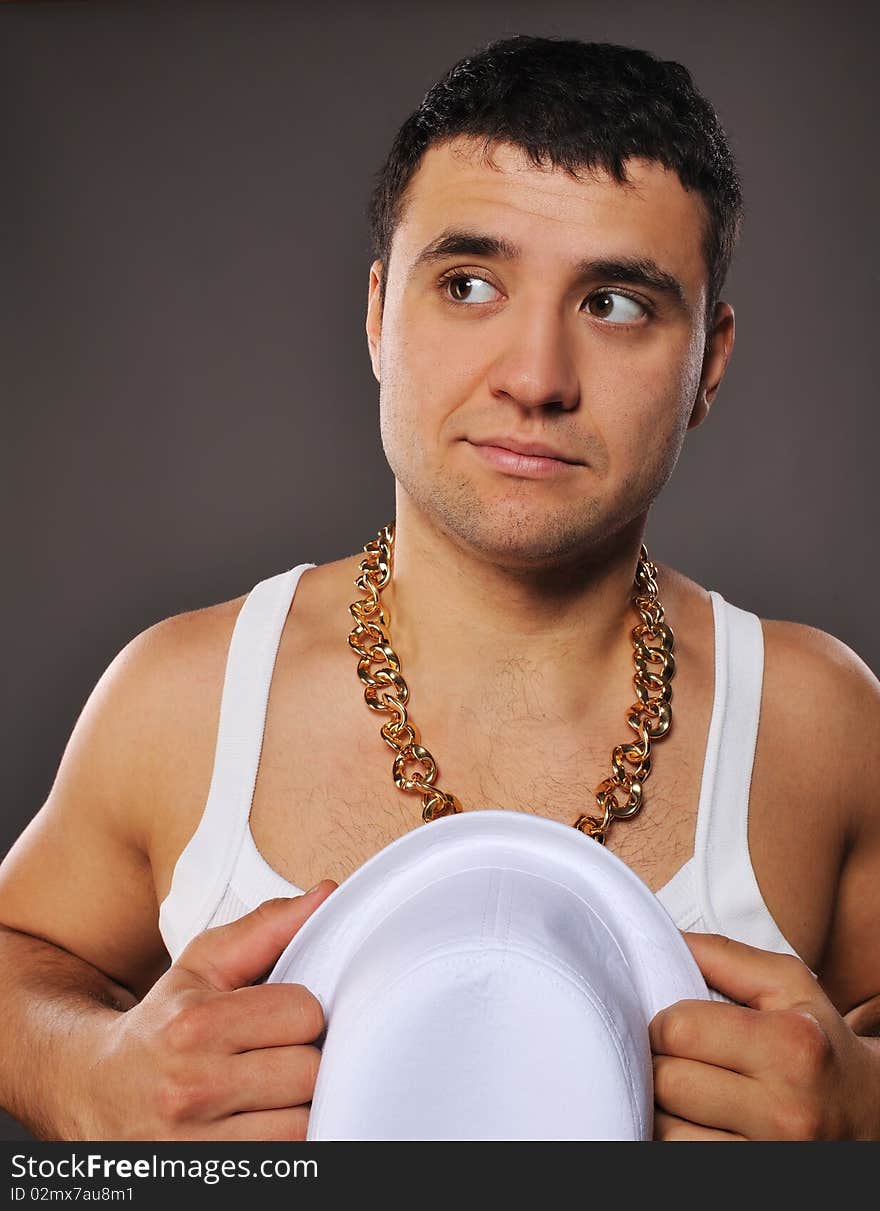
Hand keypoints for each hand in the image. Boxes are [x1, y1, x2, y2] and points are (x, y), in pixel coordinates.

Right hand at [83, 882, 335, 1139]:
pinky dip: (289, 1144)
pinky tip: (267, 1123)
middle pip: (308, 1073)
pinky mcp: (210, 1182)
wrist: (94, 1094)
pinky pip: (287, 1161)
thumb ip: (266, 928)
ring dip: (300, 1106)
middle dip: (304, 1059)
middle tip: (280, 1055)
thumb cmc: (162, 1024)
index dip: (303, 1013)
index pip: (304, 1014)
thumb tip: (328, 895)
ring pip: (304, 1125)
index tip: (282, 1018)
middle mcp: (191, 1089)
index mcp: (193, 1025)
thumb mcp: (201, 966)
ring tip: (276, 1092)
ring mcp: (198, 1148)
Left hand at [649, 933, 879, 1139]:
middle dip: (660, 1062)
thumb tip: (657, 940)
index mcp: (792, 1046)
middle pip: (668, 1081)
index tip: (679, 1025)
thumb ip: (723, 956)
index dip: (665, 1022)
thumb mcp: (789, 985)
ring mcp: (769, 1158)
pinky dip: (674, 1138)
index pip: (680, 1029)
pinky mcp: (752, 1184)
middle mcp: (784, 1110)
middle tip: (678, 1057)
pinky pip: (679, 1160)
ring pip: (665, 1129)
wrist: (870, 1115)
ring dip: (663, 1106)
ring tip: (686, 1091)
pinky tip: (692, 1121)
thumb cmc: (819, 1042)